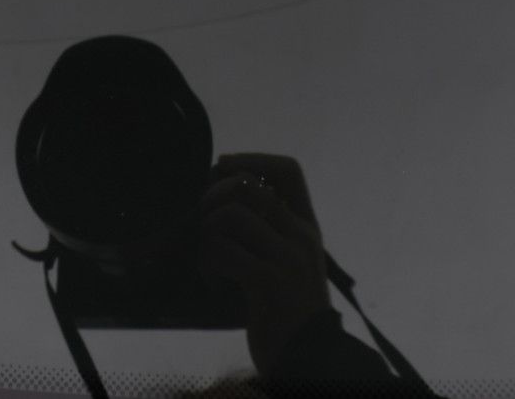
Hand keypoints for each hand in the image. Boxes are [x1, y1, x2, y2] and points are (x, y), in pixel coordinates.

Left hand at [198, 153, 329, 376]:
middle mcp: (301, 236)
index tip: (223, 167)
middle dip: (212, 198)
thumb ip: (269, 230)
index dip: (252, 158)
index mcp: (307, 227)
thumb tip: (225, 190)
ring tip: (210, 261)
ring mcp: (287, 259)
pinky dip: (207, 265)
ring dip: (206, 237)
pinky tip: (215, 282)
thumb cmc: (289, 310)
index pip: (289, 170)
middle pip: (247, 185)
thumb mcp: (288, 262)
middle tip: (205, 226)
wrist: (309, 356)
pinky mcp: (268, 283)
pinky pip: (221, 252)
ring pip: (229, 216)